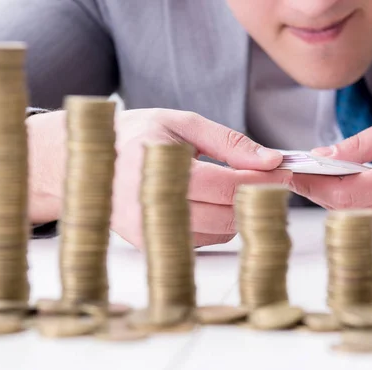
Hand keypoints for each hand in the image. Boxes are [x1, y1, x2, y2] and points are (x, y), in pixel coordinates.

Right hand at [27, 108, 290, 248]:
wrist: (86, 163)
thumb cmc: (135, 136)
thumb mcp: (181, 123)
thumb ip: (228, 142)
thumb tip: (270, 160)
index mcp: (158, 166)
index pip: (226, 185)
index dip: (263, 180)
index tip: (285, 171)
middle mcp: (150, 205)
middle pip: (228, 214)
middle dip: (255, 196)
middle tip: (266, 178)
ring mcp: (148, 230)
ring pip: (220, 232)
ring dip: (237, 211)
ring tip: (231, 186)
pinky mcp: (150, 244)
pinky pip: (202, 240)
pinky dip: (217, 222)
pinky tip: (208, 201)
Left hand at [289, 113, 371, 241]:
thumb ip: (361, 143)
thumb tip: (321, 155)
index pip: (339, 192)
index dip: (308, 185)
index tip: (286, 174)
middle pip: (339, 208)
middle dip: (315, 189)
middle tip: (296, 172)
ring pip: (352, 217)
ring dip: (336, 197)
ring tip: (328, 176)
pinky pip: (370, 223)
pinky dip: (357, 206)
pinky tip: (360, 189)